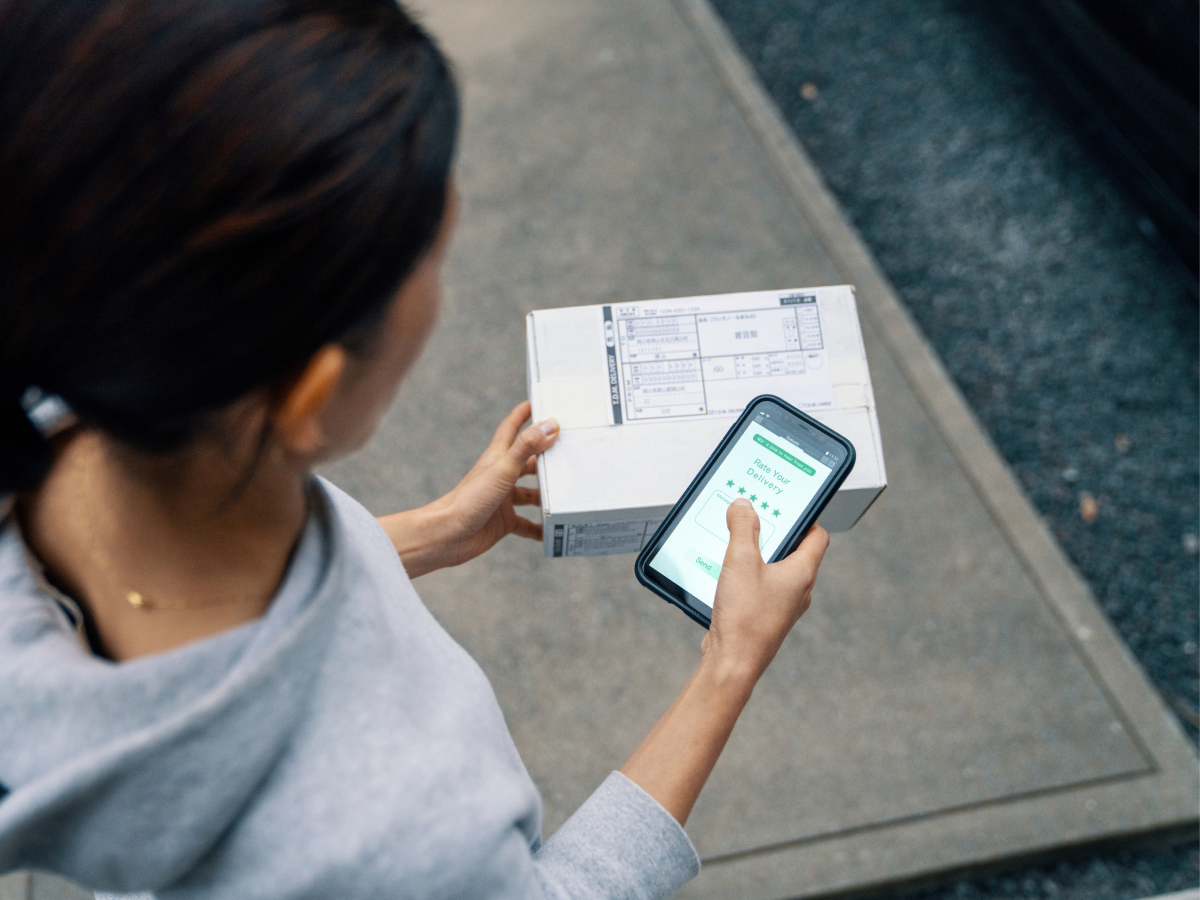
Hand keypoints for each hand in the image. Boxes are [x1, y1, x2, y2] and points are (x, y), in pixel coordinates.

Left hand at [377, 401, 558, 576]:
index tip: (537, 402)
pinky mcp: (503, 522)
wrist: (447, 535)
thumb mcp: (503, 469)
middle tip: (570, 452)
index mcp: (498, 458)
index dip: (523, 414)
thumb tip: (550, 424)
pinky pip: (526, 524)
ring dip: (546, 495)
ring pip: (530, 493)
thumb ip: (526, 447)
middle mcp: (501, 476)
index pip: (511, 428)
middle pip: (528, 462)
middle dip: (547, 457)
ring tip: (569, 494)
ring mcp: (503, 499)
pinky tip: (552, 532)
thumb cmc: (470, 499)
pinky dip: (539, 528)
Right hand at [702, 498, 828, 682]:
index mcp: (802, 573)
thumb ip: (743, 528)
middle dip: (774, 532)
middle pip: (794, 549)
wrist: (732, 663)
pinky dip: (747, 574)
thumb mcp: (741, 561)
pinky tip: (725, 572)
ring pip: (775, 568)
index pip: (817, 535)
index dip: (804, 515)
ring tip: (736, 542)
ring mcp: (782, 605)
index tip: (785, 504)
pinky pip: (761, 586)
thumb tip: (744, 506)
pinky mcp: (765, 615)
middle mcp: (798, 590)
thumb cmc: (744, 619)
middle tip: (754, 518)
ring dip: (757, 554)